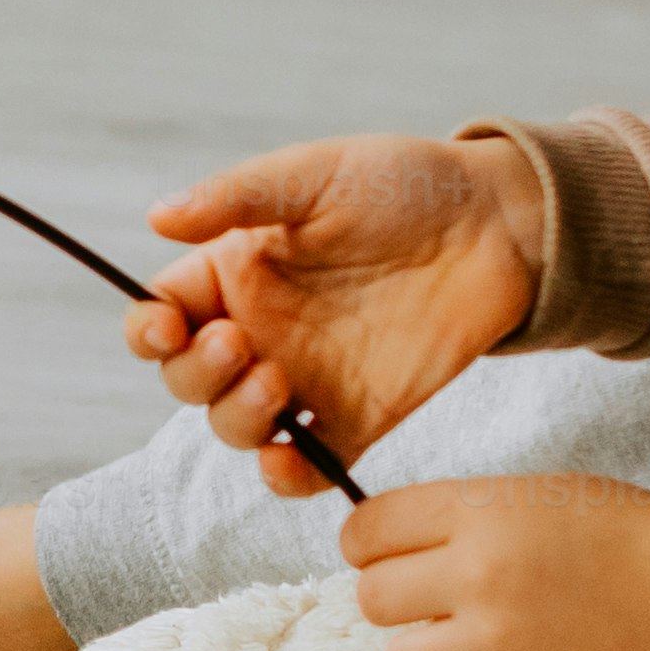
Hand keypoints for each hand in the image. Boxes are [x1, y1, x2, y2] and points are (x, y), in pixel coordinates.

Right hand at [130, 132, 546, 494]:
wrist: (500, 226)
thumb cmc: (405, 185)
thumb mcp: (314, 174)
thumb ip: (237, 196)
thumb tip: (157, 217)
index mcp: (238, 273)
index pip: (164, 314)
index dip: (149, 330)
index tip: (167, 327)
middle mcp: (262, 331)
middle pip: (189, 380)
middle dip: (196, 374)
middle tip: (239, 345)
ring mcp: (307, 379)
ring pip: (236, 426)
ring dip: (236, 417)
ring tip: (278, 382)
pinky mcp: (359, 417)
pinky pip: (308, 465)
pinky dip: (286, 476)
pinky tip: (286, 459)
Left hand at [346, 473, 649, 650]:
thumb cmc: (639, 541)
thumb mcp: (547, 496)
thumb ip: (473, 518)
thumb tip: (402, 551)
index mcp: (483, 512)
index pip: (366, 530)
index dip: (375, 548)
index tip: (400, 559)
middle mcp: (480, 576)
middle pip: (372, 599)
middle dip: (405, 605)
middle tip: (451, 609)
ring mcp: (502, 648)